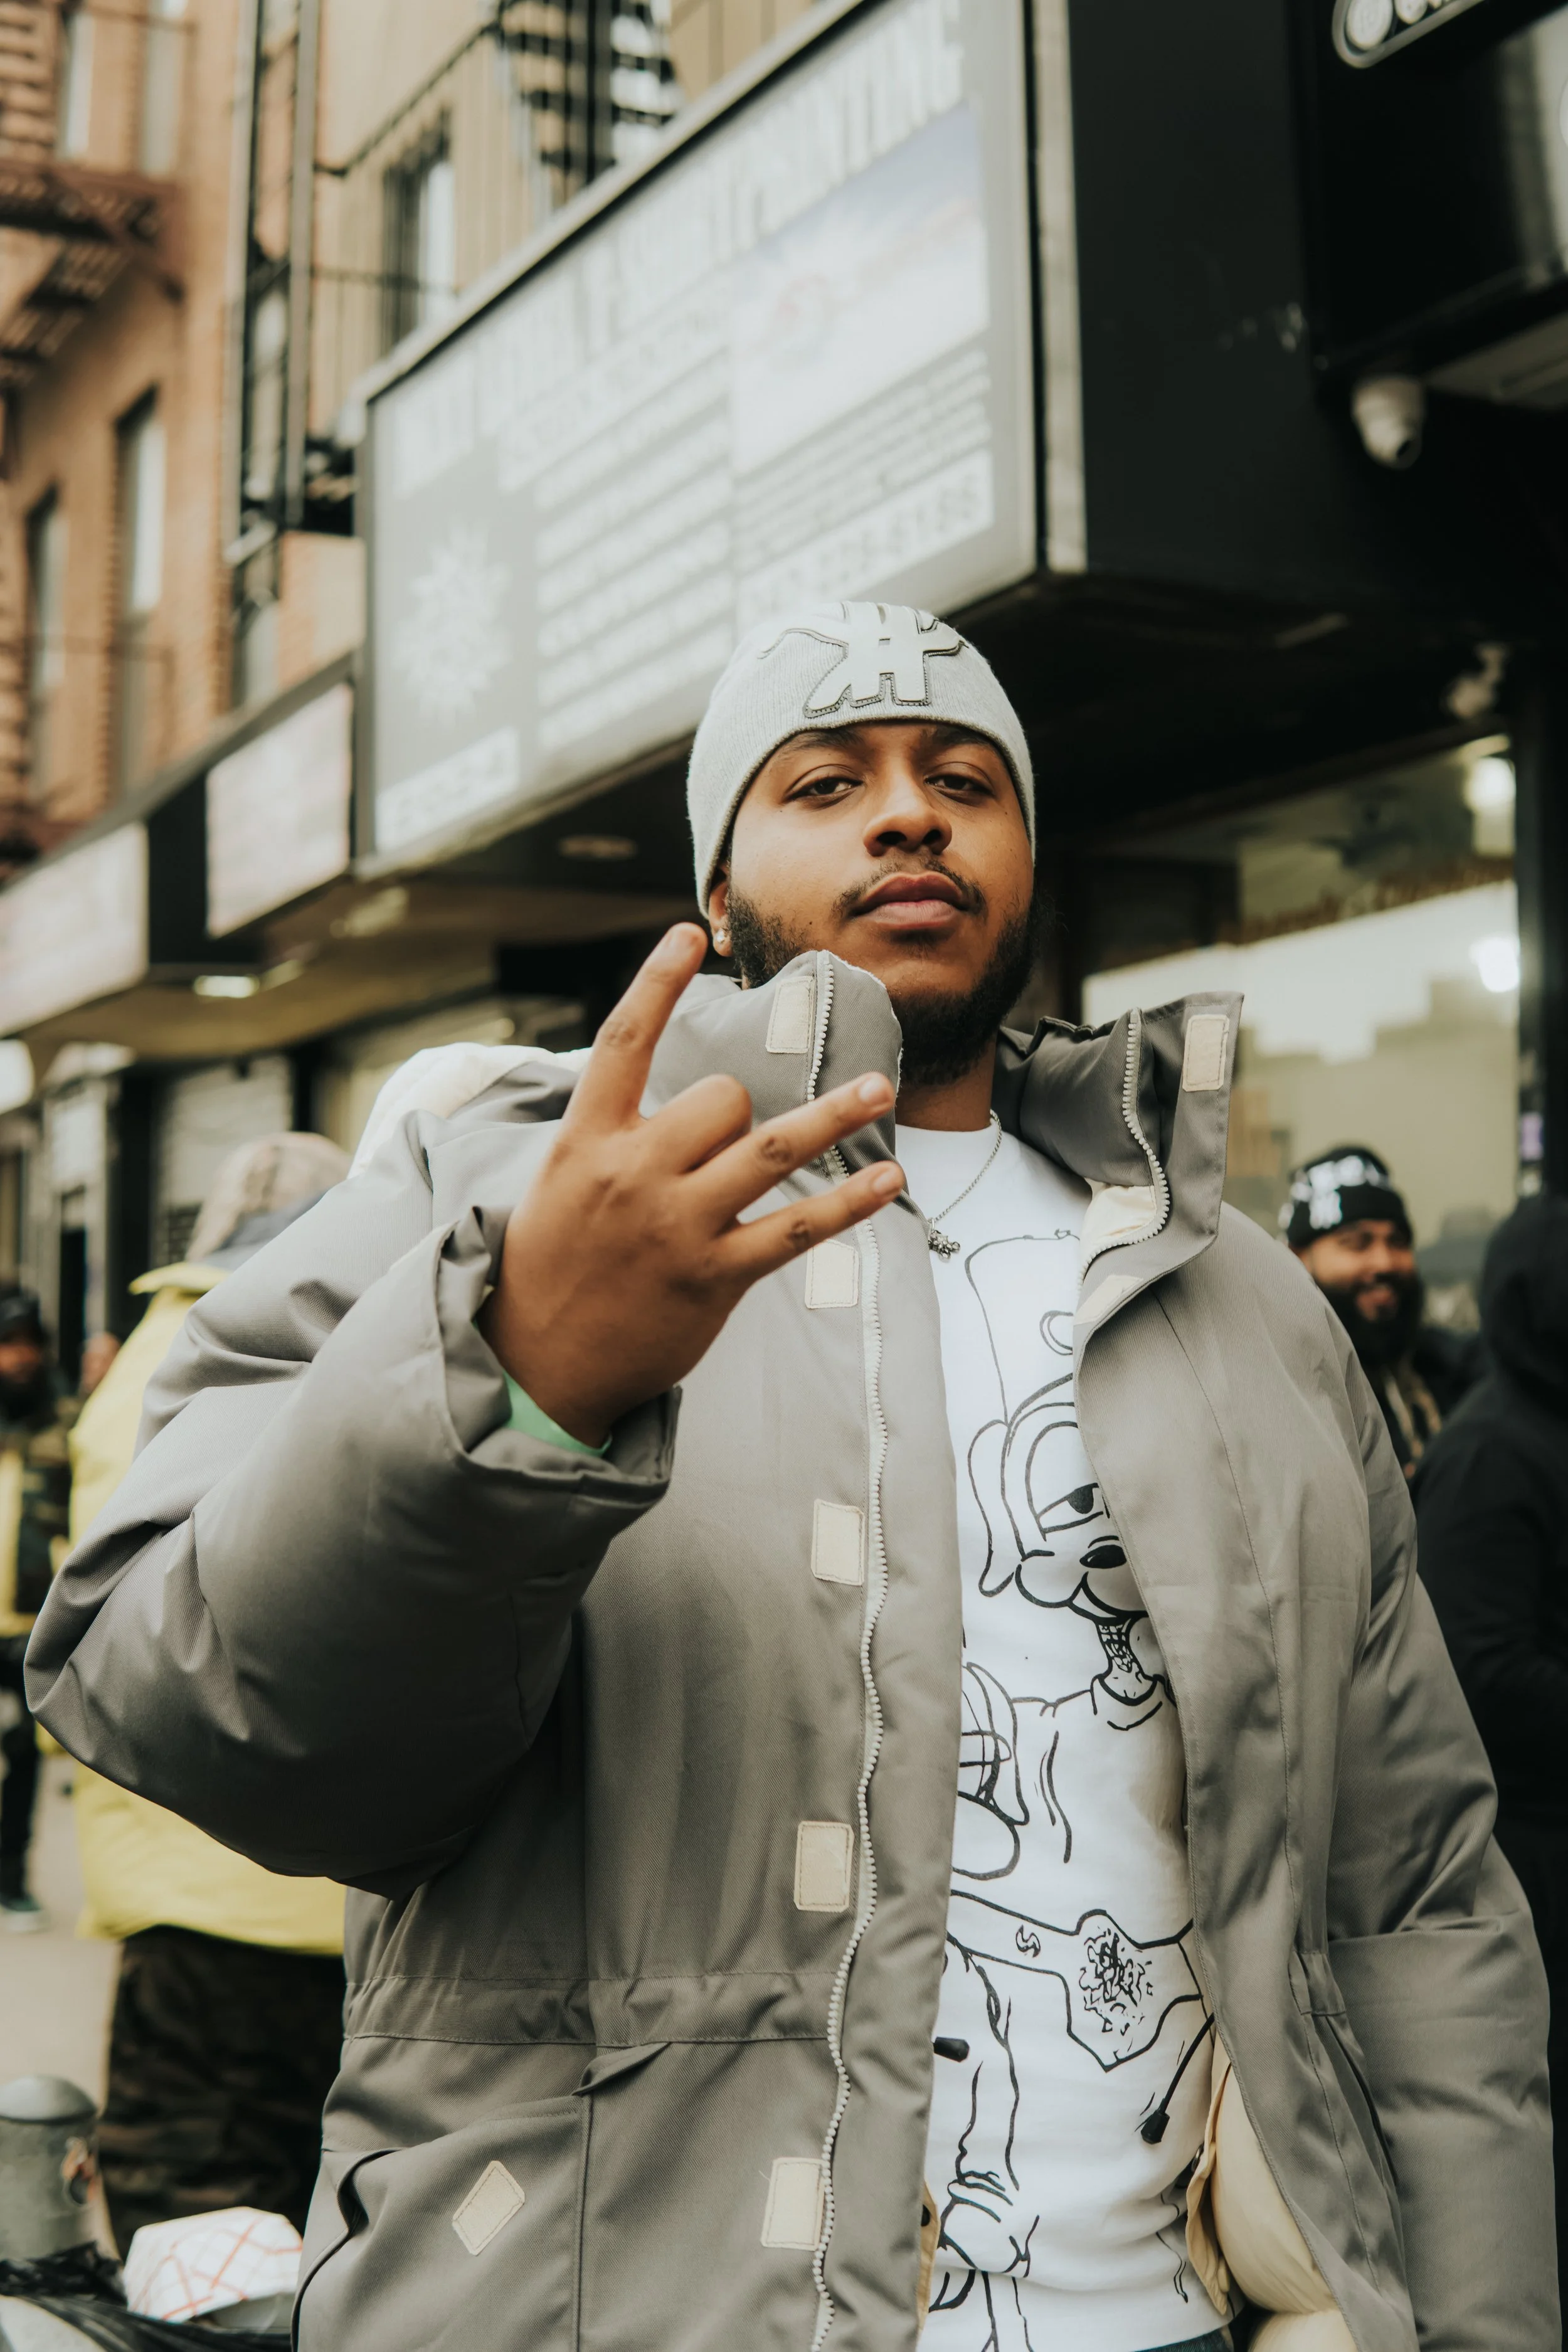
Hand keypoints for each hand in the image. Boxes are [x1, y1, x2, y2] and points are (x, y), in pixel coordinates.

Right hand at [480, 924, 901, 1444]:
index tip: (688, 932)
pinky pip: (796, 1228)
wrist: (536, 1362)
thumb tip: (686, 1098)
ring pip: (770, 1148)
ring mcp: (677, 1226)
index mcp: (587, 1142)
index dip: (655, 983)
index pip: (624, 1043)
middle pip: (718, 1098)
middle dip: (735, 1108)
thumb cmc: (553, 1264)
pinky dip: (848, 1202)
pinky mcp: (715, 1276)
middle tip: (719, 1148)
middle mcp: (634, 1175)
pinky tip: (886, 1181)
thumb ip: (617, 1135)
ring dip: (834, 1115)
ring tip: (879, 1090)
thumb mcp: (562, 1183)